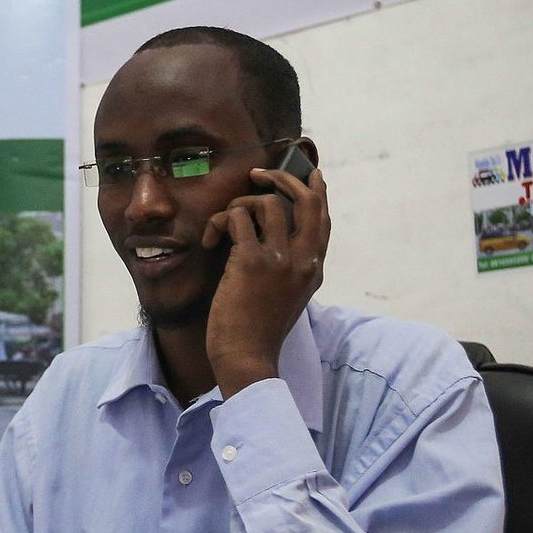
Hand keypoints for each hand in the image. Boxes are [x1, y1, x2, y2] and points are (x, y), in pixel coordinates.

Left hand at [201, 165, 329, 397]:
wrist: (247, 357)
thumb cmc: (258, 333)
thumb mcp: (287, 300)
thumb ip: (290, 271)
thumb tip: (273, 242)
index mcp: (314, 270)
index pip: (323, 221)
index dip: (318, 193)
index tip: (311, 174)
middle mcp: (304, 261)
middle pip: (306, 201)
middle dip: (283, 179)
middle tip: (259, 174)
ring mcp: (280, 259)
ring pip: (267, 203)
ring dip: (240, 203)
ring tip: (225, 223)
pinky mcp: (251, 261)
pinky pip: (236, 218)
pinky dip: (219, 221)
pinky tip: (210, 240)